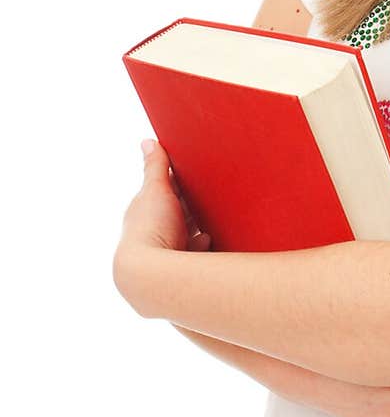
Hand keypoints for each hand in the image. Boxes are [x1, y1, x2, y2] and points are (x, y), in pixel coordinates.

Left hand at [115, 138, 211, 263]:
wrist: (150, 276)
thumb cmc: (151, 229)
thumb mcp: (156, 189)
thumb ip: (155, 166)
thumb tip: (148, 141)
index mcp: (144, 213)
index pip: (163, 193)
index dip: (178, 182)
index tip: (196, 171)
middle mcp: (151, 235)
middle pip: (176, 215)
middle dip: (192, 206)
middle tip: (214, 193)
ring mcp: (164, 255)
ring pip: (185, 236)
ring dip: (199, 228)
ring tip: (219, 218)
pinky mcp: (178, 272)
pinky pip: (195, 256)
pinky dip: (202, 247)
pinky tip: (211, 241)